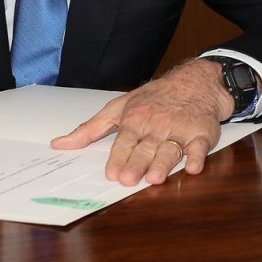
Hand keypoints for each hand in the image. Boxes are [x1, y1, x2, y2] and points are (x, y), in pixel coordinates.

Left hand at [51, 59, 232, 185]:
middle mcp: (157, 124)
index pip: (125, 140)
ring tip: (155, 178)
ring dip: (163, 163)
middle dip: (137, 163)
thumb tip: (59, 144)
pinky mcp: (202, 133)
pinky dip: (198, 156)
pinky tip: (194, 166)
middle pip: (146, 147)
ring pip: (171, 148)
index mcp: (136, 118)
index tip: (111, 173)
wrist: (195, 82)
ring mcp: (181, 128)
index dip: (119, 157)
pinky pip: (201, 146)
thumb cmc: (155, 97)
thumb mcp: (120, 107)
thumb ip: (91, 129)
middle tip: (128, 180)